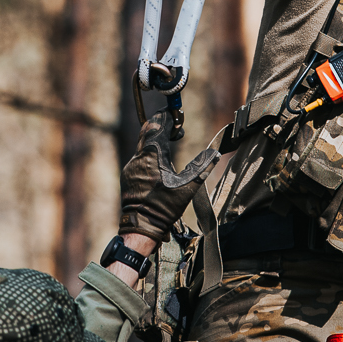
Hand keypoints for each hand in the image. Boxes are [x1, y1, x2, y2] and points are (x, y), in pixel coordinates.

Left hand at [118, 112, 218, 241]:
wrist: (142, 226)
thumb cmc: (164, 208)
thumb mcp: (187, 187)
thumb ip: (201, 168)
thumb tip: (214, 153)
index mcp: (152, 157)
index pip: (157, 127)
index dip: (167, 118)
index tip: (177, 115)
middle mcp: (138, 158)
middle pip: (147, 131)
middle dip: (161, 125)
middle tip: (175, 126)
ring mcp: (130, 166)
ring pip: (142, 144)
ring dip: (155, 139)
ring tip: (171, 141)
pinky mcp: (128, 175)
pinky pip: (138, 156)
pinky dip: (149, 152)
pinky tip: (160, 160)